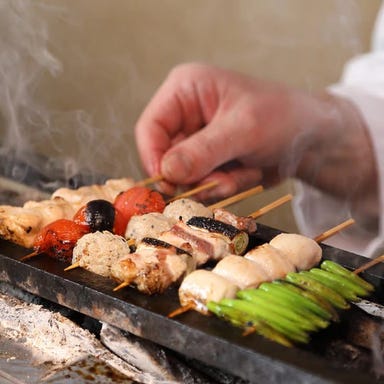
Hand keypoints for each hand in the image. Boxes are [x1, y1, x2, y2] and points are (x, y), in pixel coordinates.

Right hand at [135, 63, 376, 216]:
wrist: (311, 138)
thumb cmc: (282, 116)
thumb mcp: (243, 129)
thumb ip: (203, 151)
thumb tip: (167, 172)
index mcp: (185, 91)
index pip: (151, 128)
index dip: (154, 158)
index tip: (171, 185)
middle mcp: (185, 116)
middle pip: (165, 157)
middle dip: (195, 176)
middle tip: (224, 180)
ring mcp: (197, 141)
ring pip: (185, 177)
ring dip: (214, 183)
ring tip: (244, 172)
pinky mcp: (209, 161)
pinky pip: (203, 185)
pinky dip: (225, 186)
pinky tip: (248, 173)